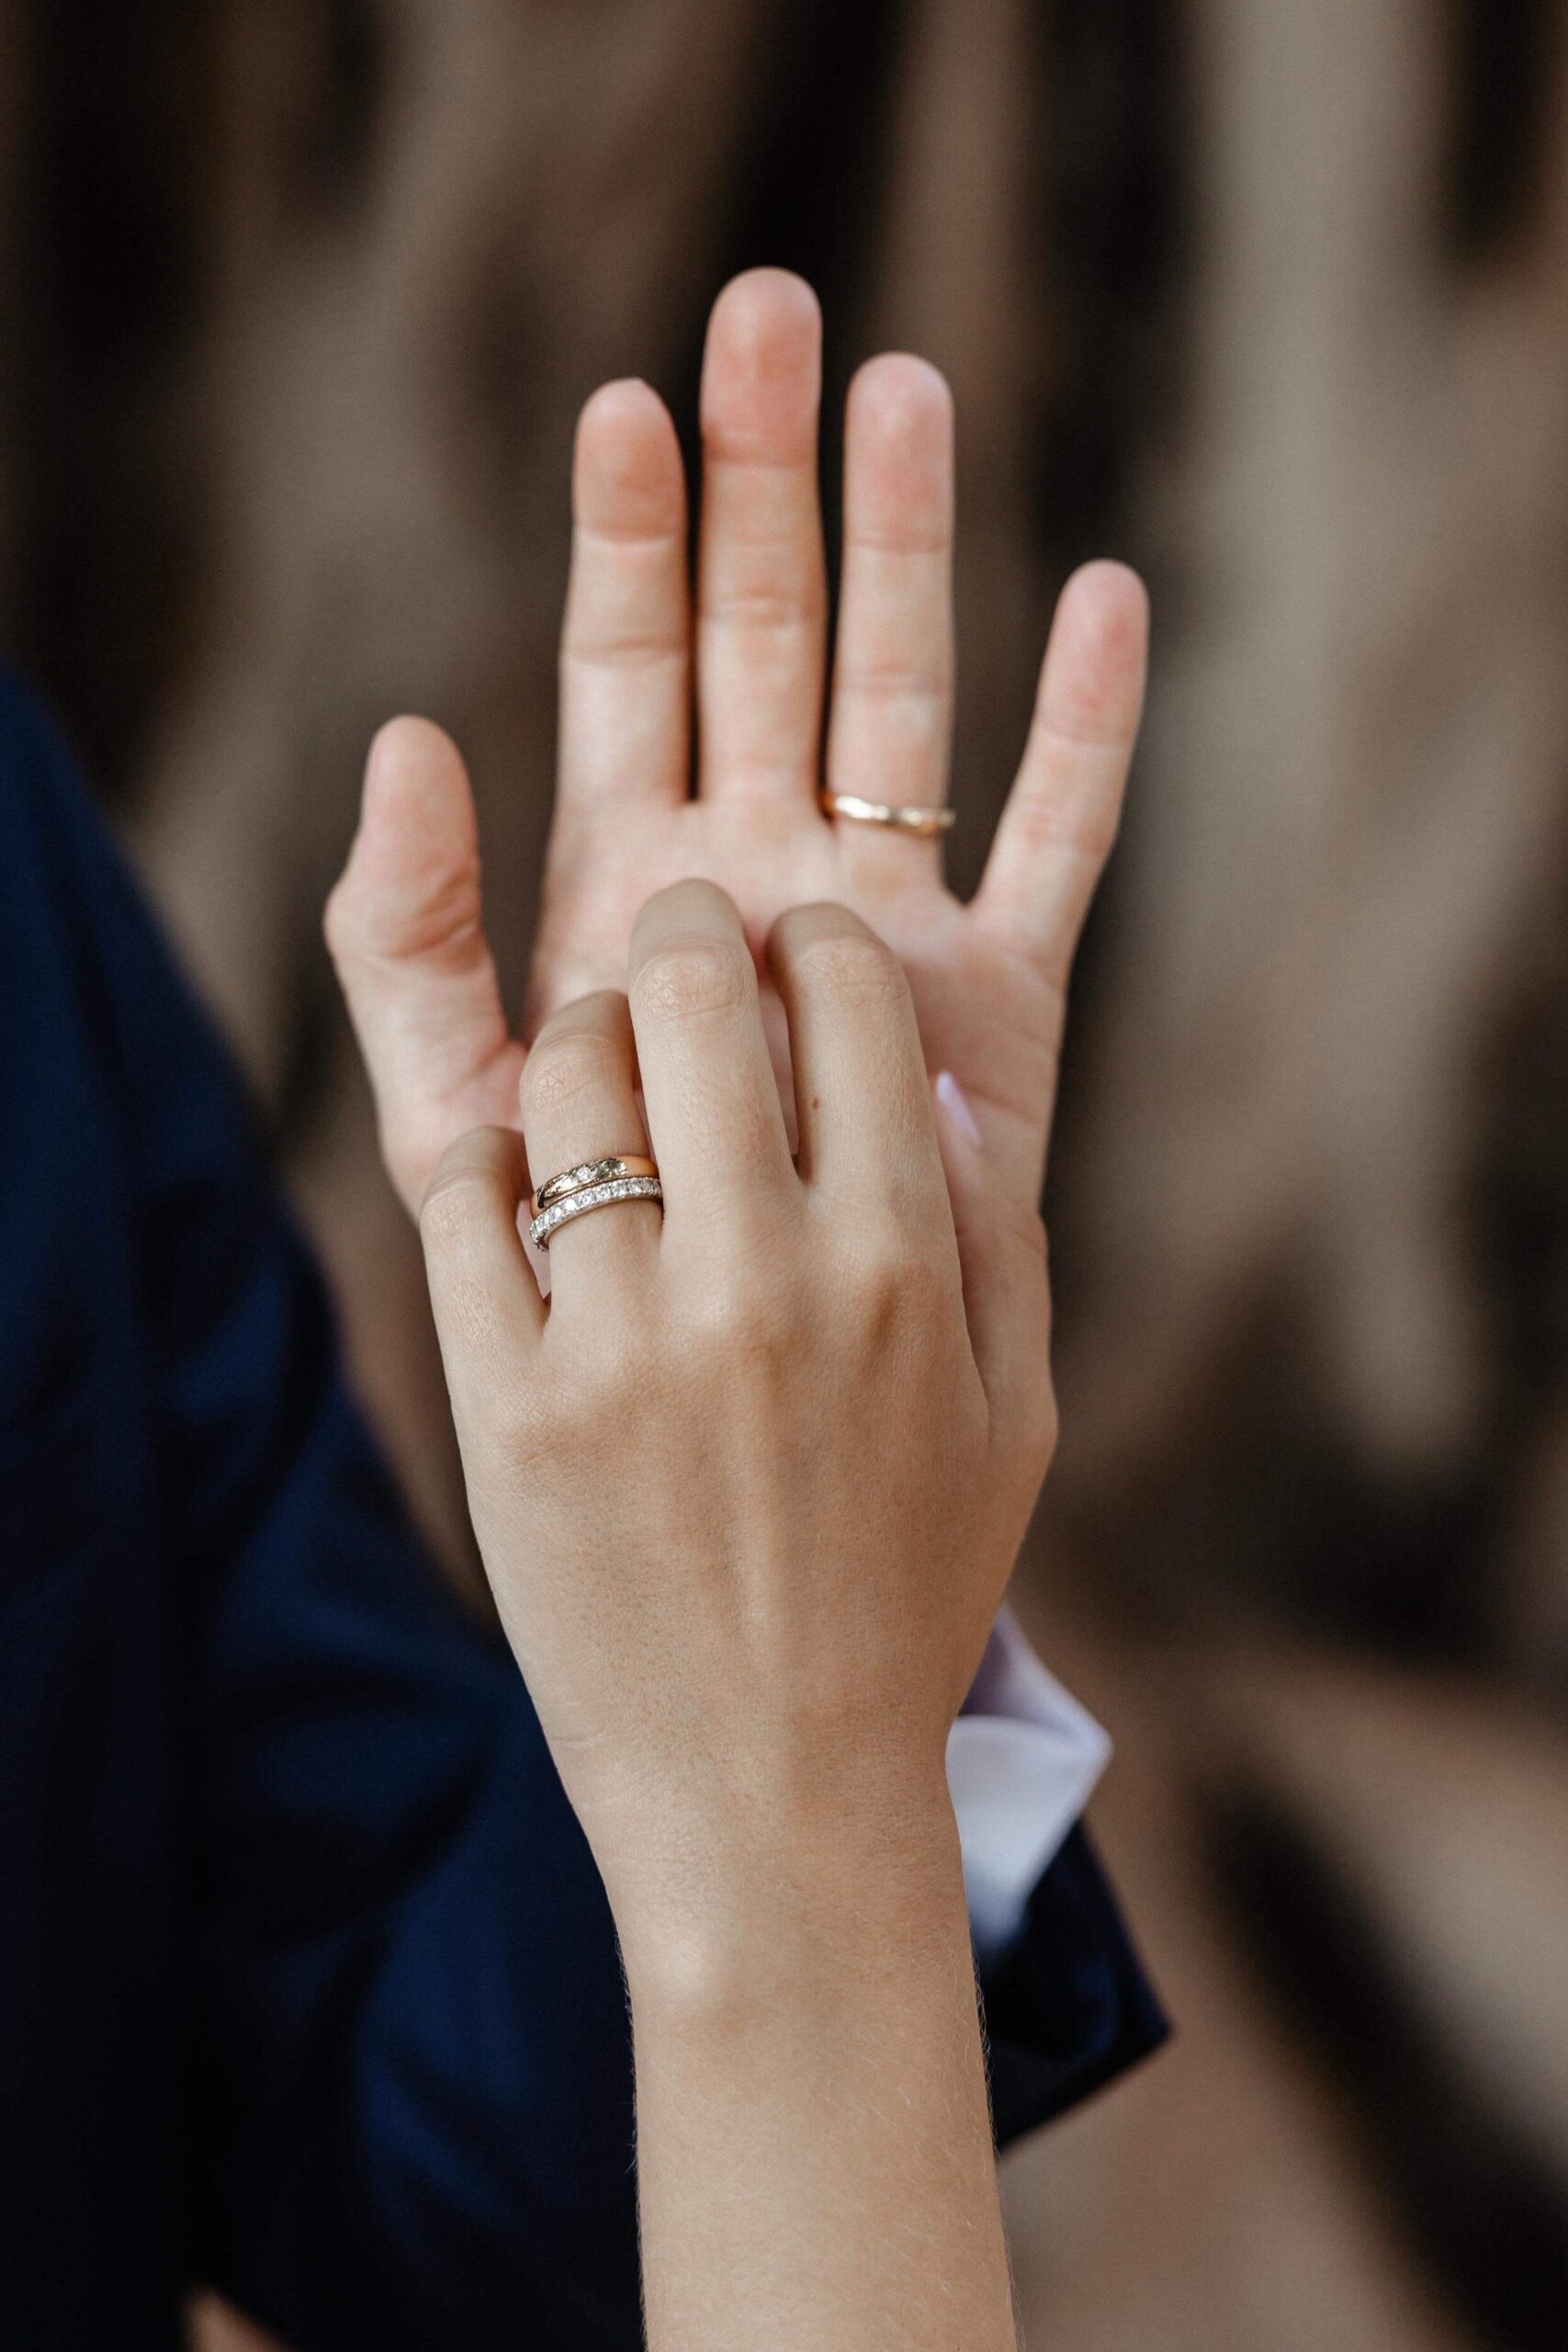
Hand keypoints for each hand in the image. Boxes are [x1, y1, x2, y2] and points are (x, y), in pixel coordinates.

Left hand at [325, 268, 1146, 1244]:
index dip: (628, 537)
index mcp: (632, 887)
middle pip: (767, 641)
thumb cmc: (583, 1293)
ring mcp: (885, 932)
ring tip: (908, 388)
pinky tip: (1108, 601)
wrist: (727, 1446)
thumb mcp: (455, 1118)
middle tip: (770, 310)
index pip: (630, 667)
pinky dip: (1088, 734)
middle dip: (766, 482)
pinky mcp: (999, 1015)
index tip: (625, 408)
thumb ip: (407, 942)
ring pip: (906, 705)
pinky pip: (1058, 852)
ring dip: (911, 548)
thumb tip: (411, 732)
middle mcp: (759, 879)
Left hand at [417, 879, 1048, 1965]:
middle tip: (676, 942)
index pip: (847, 999)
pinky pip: (470, 1198)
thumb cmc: (907, 1596)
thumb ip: (997, 1238)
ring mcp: (624, 1344)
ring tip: (601, 1063)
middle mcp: (763, 1284)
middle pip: (695, 995)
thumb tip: (941, 1078)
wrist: (774, 1796)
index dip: (815, 944)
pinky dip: (494, 1158)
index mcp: (900, 1270)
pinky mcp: (508, 1406)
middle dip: (684, 932)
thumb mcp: (1013, 1421)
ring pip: (571, 1076)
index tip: (795, 956)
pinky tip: (528, 1180)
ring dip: (584, 1036)